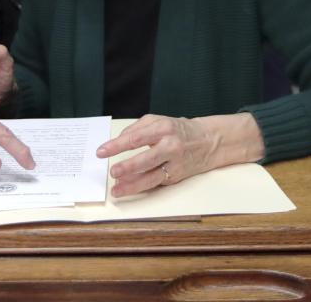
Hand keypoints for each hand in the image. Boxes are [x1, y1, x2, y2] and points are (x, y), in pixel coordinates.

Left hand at [96, 113, 264, 197]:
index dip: (116, 146)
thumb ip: (137, 128)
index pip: (135, 138)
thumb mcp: (158, 120)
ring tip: (117, 190)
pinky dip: (141, 187)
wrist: (209, 141)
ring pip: (151, 177)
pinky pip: (156, 182)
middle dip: (127, 168)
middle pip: (145, 159)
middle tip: (112, 172)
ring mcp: (175, 163)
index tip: (101, 151)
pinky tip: (129, 188)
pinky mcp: (177, 176)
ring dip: (132, 185)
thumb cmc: (178, 129)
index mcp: (163, 129)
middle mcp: (170, 146)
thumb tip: (119, 140)